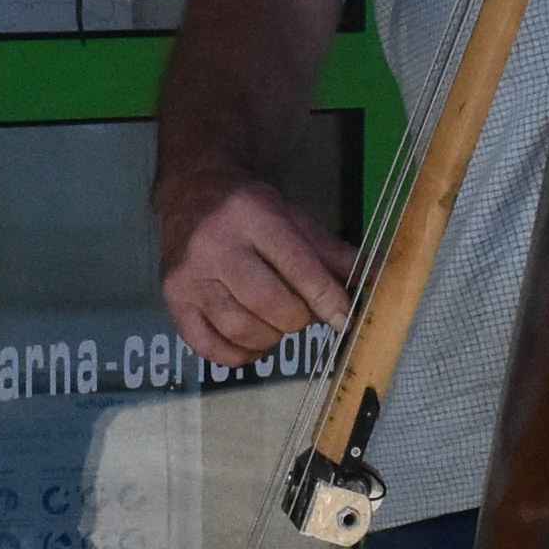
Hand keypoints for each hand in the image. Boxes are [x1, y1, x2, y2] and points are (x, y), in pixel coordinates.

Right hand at [157, 170, 358, 365]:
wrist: (192, 193)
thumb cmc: (250, 211)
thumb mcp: (294, 219)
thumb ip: (333, 254)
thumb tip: (376, 284)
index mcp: (254, 216)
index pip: (297, 267)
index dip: (327, 299)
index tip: (344, 319)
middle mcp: (216, 245)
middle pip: (270, 304)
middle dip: (298, 319)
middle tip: (302, 314)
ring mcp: (189, 275)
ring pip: (241, 329)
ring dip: (271, 338)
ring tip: (276, 324)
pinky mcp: (173, 299)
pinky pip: (209, 347)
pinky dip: (238, 356)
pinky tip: (252, 343)